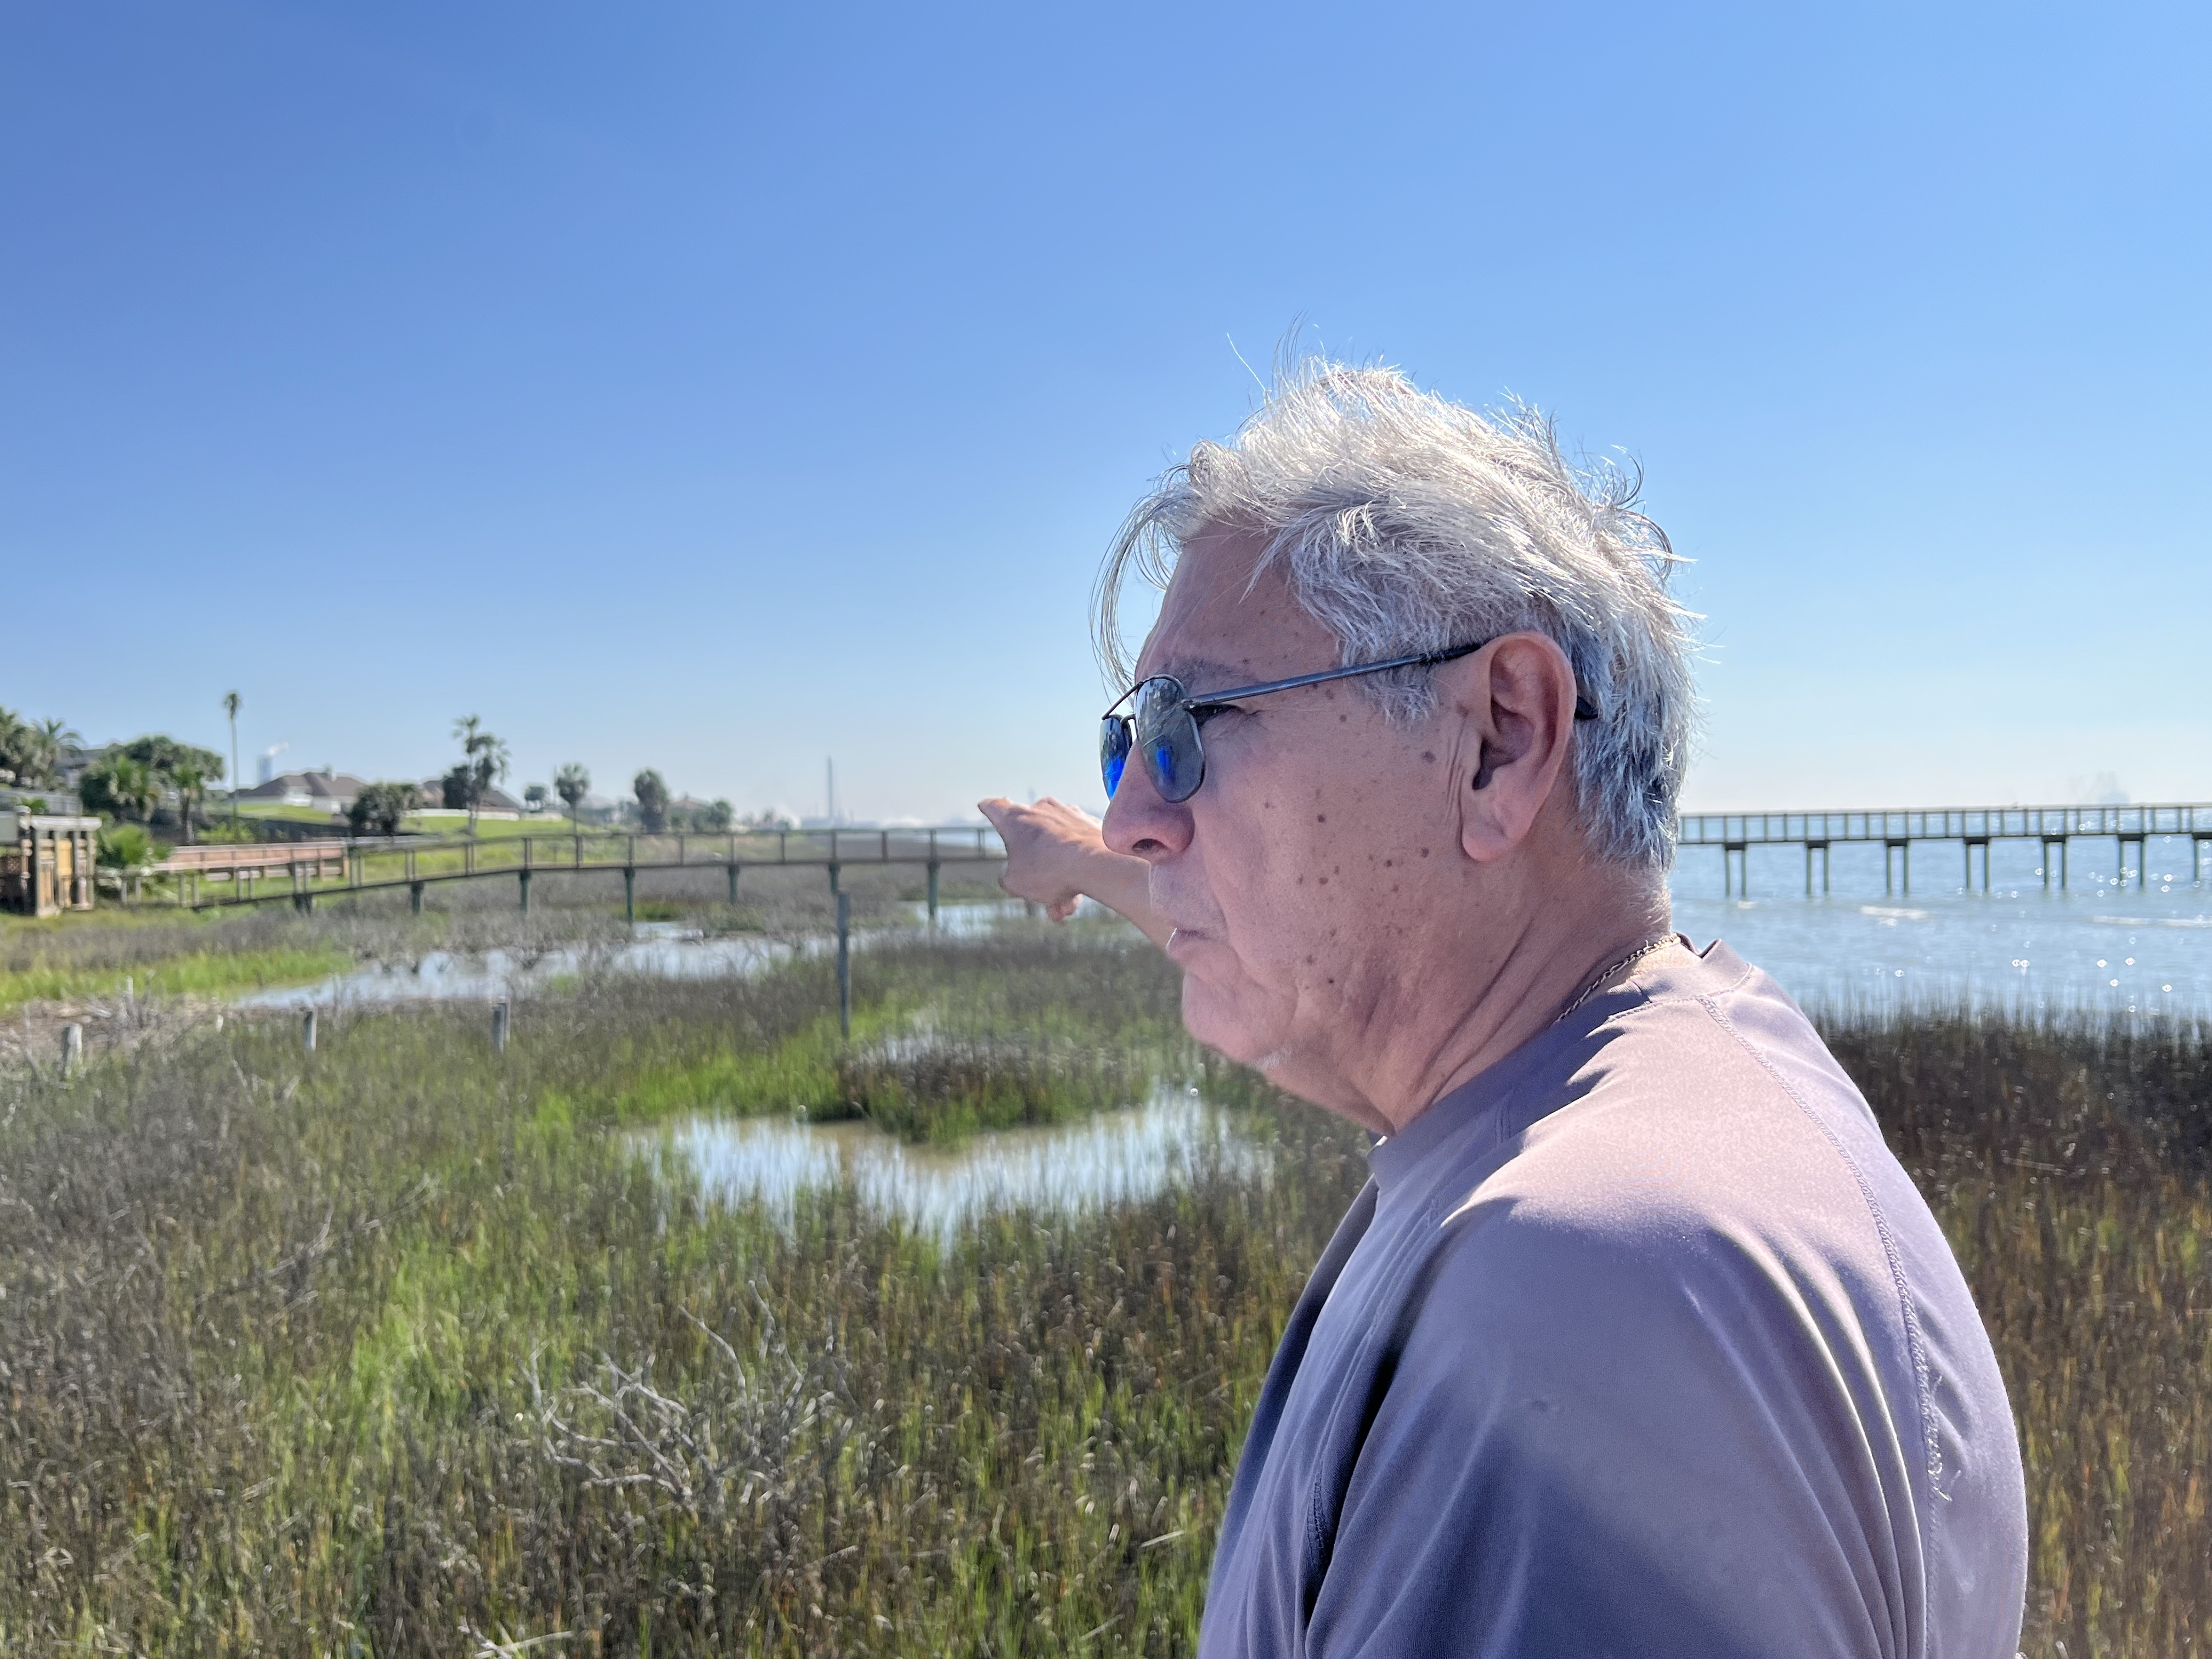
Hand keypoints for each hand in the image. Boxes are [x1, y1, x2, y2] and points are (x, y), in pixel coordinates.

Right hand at [976, 796, 1110, 919]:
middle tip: (1039, 896)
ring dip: (1058, 879)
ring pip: (1056, 850)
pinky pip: (1077, 849)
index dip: (989, 808)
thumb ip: (1009, 877)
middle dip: (1035, 872)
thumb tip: (1015, 875)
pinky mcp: (1091, 824)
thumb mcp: (1015, 883)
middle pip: (1030, 841)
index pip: (995, 807)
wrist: (1098, 864)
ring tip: (1064, 907)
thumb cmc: (1050, 871)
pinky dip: (1077, 870)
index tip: (986, 806)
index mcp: (1016, 819)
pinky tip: (1079, 896)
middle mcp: (1041, 810)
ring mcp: (1068, 815)